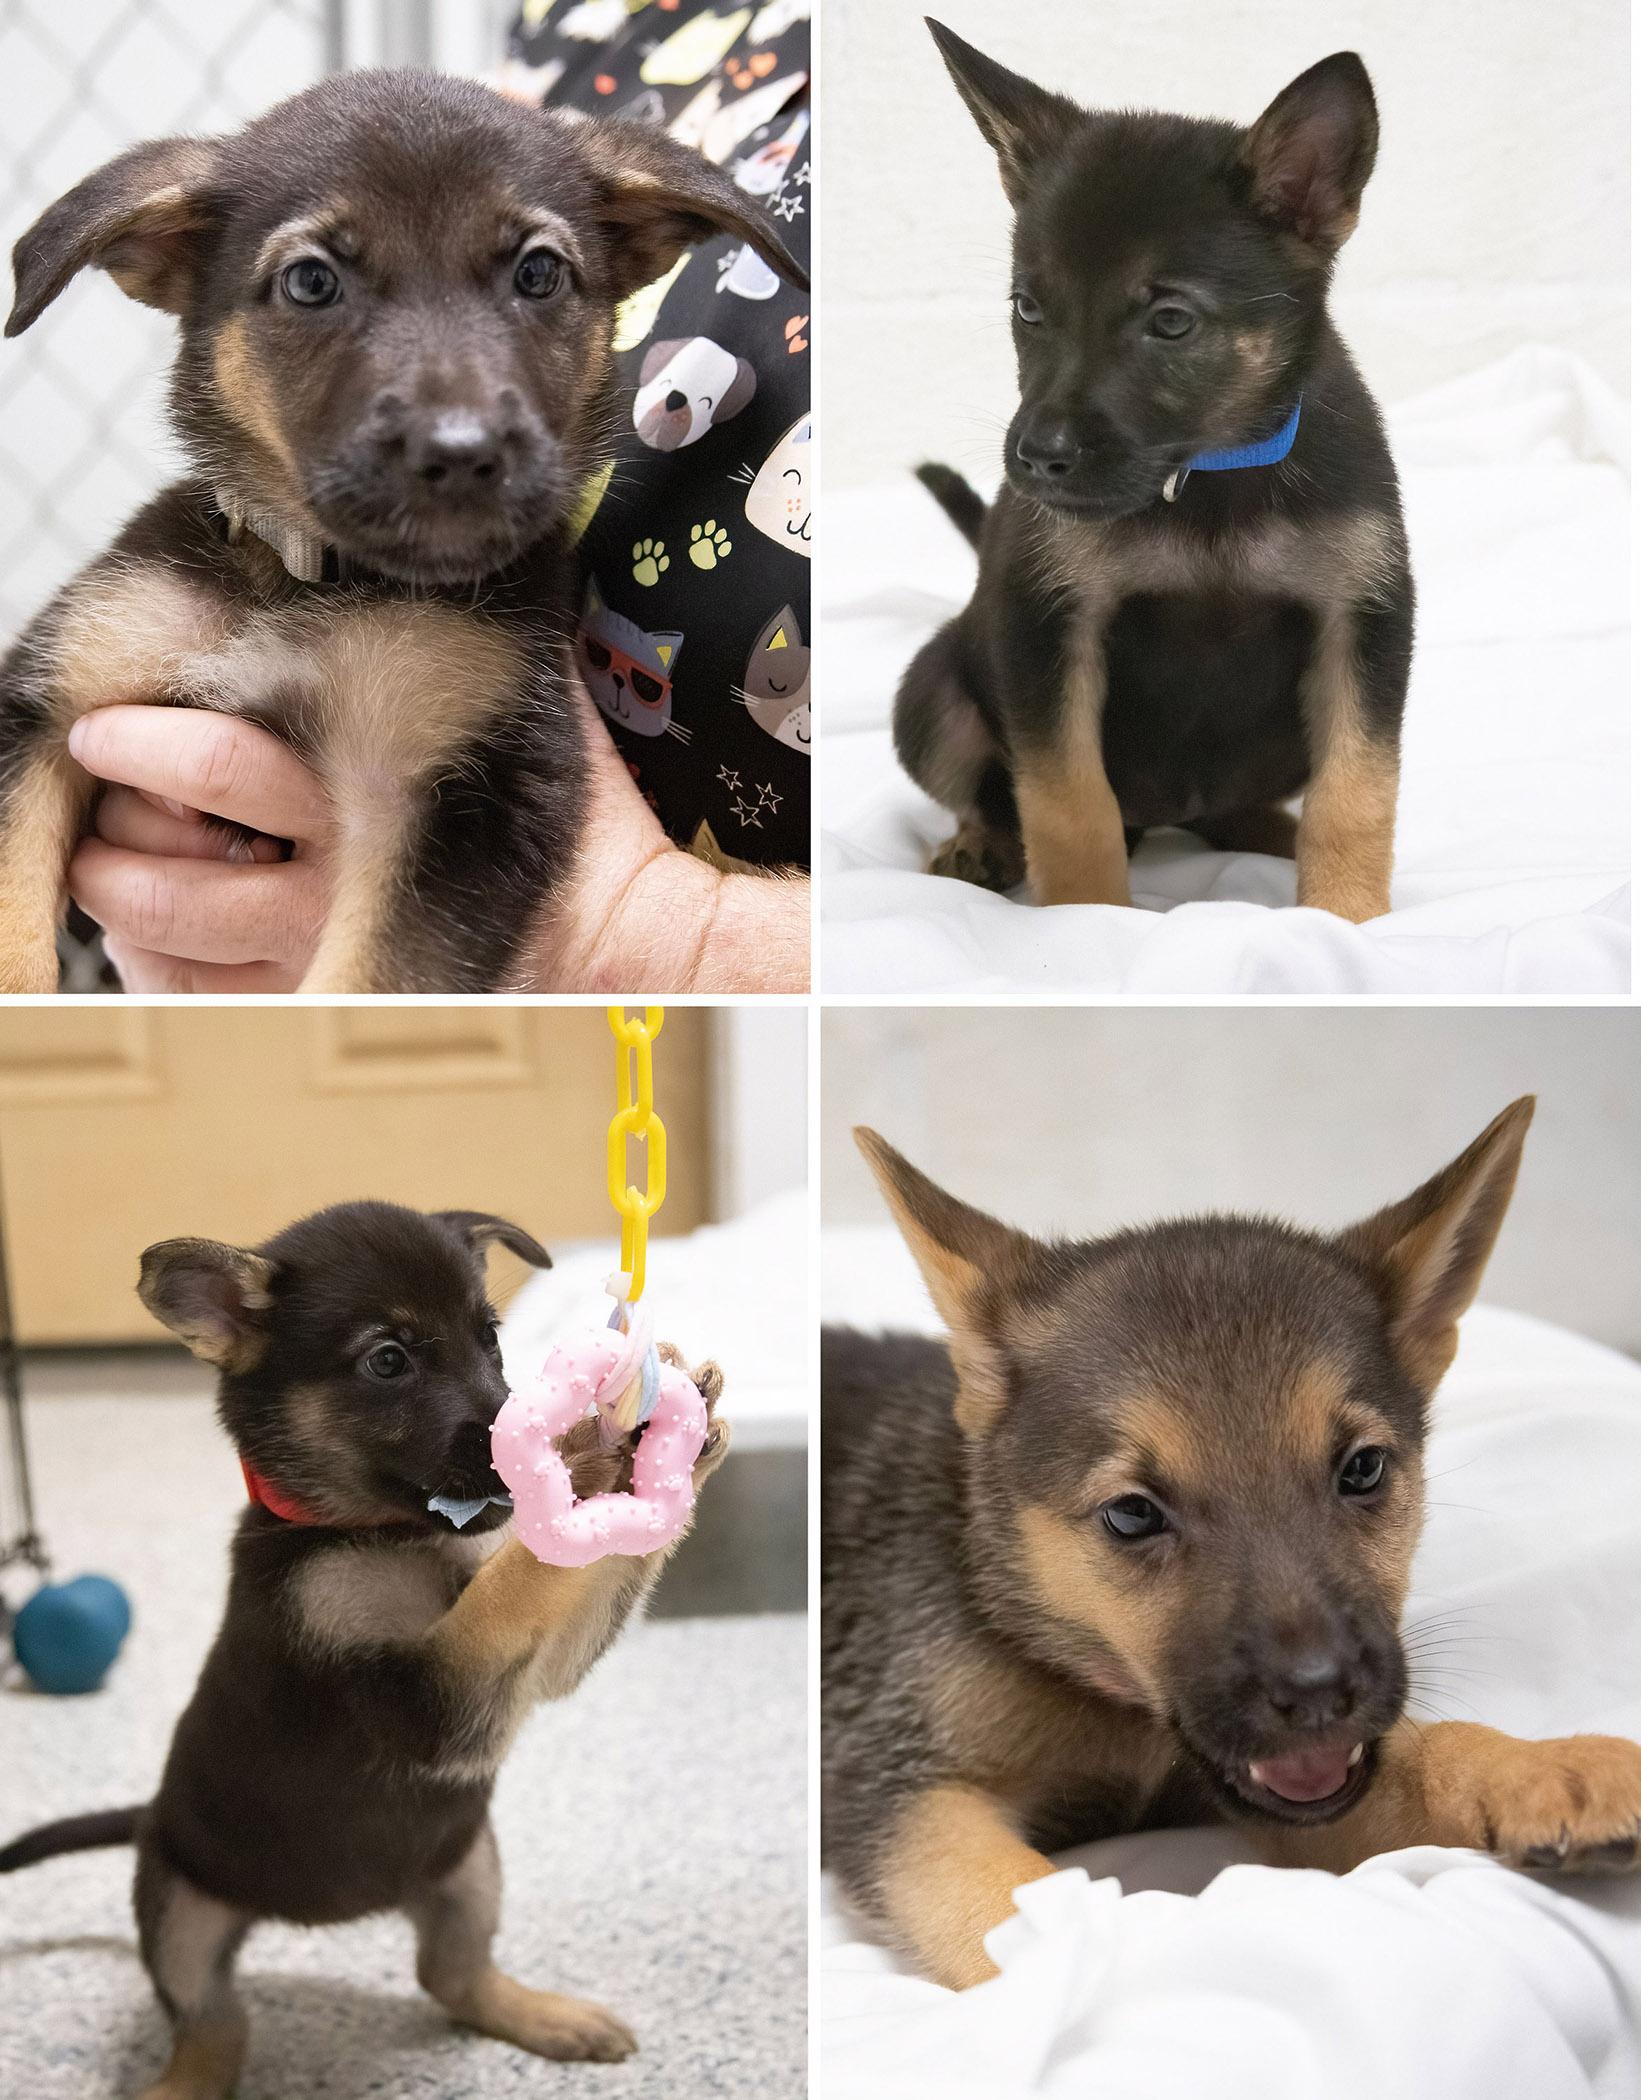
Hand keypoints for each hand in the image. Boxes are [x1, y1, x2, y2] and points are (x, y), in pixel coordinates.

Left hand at [65, 677, 807, 991]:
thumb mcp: (519, 699)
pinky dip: (157, 965)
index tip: (105, 721)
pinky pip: (210, 993)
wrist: (624, 935)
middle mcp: (335, 877)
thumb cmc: (571, 815)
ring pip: (181, 929)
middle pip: (176, 862)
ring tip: (106, 860)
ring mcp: (330, 945)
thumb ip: (443, 637)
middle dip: (117, 823)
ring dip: (122, 893)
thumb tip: (392, 560)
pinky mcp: (337, 990)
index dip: (145, 742)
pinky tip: (149, 935)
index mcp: (367, 788)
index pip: (219, 763)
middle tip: (99, 783)